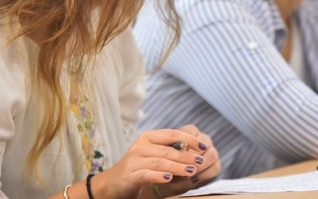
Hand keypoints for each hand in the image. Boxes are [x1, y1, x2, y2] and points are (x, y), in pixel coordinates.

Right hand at [92, 128, 212, 198]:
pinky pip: (146, 174)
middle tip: (201, 161)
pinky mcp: (130, 175)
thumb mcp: (153, 155)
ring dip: (177, 167)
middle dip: (187, 156)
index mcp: (148, 137)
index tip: (204, 146)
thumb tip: (194, 151)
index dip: (189, 139)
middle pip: (168, 149)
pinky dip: (158, 176)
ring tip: (191, 171)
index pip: (172, 134)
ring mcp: (134, 160)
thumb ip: (169, 151)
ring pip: (160, 162)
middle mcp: (140, 146)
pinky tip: (169, 179)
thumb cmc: (139, 168)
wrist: (113, 184)